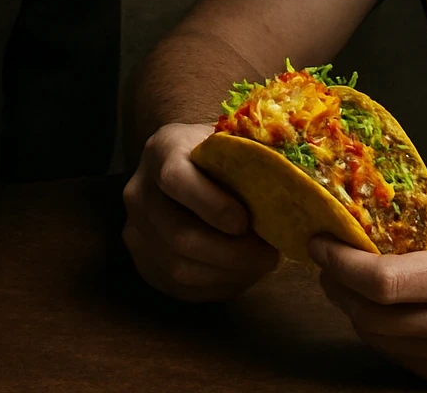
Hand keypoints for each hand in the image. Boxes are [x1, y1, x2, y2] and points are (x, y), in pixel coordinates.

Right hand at [122, 122, 278, 301]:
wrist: (182, 163)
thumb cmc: (218, 151)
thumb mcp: (229, 137)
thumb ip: (250, 151)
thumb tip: (291, 176)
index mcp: (161, 149)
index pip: (177, 179)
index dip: (211, 204)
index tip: (245, 222)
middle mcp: (139, 191)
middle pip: (179, 235)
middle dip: (231, 253)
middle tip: (269, 255)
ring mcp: (135, 230)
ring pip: (179, 268)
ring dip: (227, 274)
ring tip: (261, 265)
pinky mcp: (142, 263)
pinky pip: (178, 288)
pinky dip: (215, 287)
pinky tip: (242, 275)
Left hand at [309, 178, 426, 382]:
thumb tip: (375, 182)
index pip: (384, 282)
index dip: (341, 262)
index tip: (321, 239)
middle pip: (371, 316)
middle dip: (336, 283)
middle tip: (327, 254)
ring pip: (377, 339)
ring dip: (351, 306)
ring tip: (347, 273)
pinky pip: (396, 354)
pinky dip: (378, 326)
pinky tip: (381, 300)